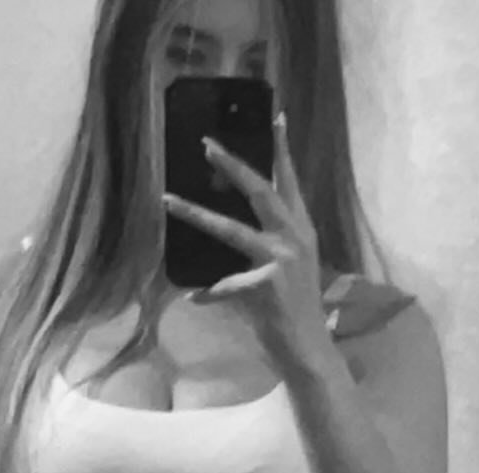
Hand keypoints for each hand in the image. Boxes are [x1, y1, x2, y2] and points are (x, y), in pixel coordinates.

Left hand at [161, 112, 330, 369]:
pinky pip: (224, 286)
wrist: (309, 349)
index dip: (283, 150)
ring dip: (196, 214)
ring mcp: (281, 261)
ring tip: (169, 201)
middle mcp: (295, 239)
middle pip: (260, 191)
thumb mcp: (289, 270)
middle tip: (206, 144)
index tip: (276, 117)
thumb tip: (233, 230)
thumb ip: (268, 247)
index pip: (290, 183)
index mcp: (302, 231)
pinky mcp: (266, 286)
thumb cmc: (295, 311)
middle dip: (232, 165)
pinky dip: (208, 293)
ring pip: (230, 230)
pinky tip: (194, 298)